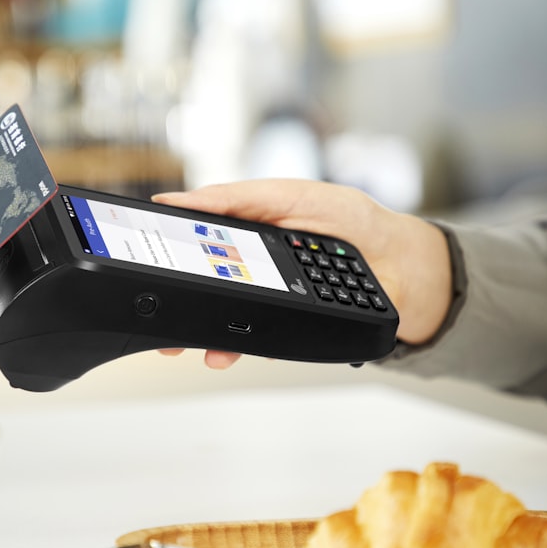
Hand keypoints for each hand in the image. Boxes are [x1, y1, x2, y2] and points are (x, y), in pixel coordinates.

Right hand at [152, 179, 451, 368]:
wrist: (404, 267)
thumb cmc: (352, 220)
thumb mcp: (291, 195)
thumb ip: (237, 198)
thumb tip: (179, 199)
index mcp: (244, 226)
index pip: (193, 237)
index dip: (165, 248)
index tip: (142, 257)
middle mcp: (250, 263)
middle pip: (199, 284)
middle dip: (175, 306)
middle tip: (156, 319)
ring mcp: (266, 295)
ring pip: (219, 318)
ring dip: (201, 335)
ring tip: (190, 346)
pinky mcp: (284, 324)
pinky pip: (250, 339)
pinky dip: (234, 347)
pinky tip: (225, 352)